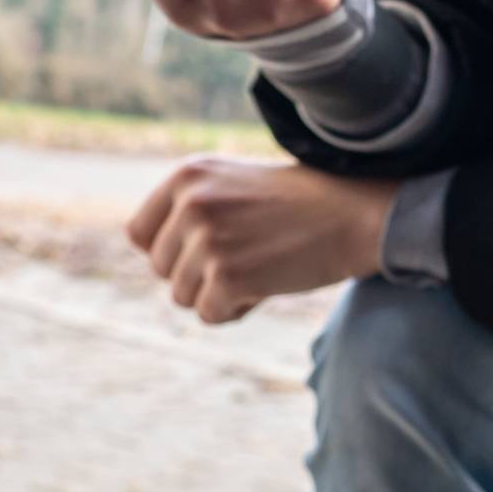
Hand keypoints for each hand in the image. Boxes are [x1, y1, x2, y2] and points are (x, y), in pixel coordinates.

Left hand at [125, 159, 397, 324]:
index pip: (140, 234)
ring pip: (182, 296)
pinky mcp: (227, 276)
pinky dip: (236, 311)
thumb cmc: (297, 204)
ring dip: (217, 294)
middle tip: (243, 260)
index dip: (169, 252)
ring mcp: (207, 240)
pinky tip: (265, 288)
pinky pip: (209, 315)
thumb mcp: (232, 185)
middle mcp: (190, 204)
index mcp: (186, 176)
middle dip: (197, 275)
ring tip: (258, 270)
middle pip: (161, 269)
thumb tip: (148, 254)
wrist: (352, 214)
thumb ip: (189, 208)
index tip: (201, 253)